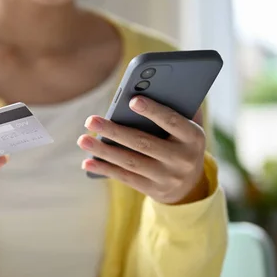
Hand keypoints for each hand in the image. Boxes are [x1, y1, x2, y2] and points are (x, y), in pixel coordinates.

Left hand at [78, 96, 207, 204]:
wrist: (190, 185)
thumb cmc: (182, 142)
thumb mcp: (188, 126)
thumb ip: (177, 108)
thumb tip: (152, 87)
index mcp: (194, 137)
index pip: (172, 122)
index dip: (153, 111)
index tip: (132, 100)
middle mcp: (182, 159)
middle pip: (143, 143)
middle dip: (114, 131)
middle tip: (90, 120)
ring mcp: (166, 176)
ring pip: (130, 162)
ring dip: (103, 151)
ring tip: (83, 140)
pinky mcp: (152, 189)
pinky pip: (125, 177)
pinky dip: (104, 169)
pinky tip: (87, 161)